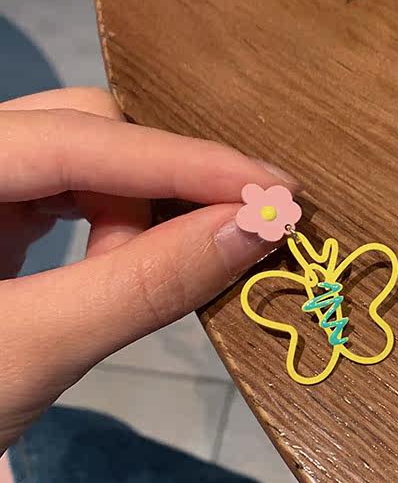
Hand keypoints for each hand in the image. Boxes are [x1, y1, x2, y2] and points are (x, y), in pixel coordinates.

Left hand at [0, 87, 298, 451]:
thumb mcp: (36, 351)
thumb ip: (146, 285)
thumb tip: (257, 226)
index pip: (77, 139)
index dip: (186, 162)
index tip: (277, 191)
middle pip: (81, 131)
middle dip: (159, 187)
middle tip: (225, 240)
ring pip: (81, 161)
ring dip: (137, 213)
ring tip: (154, 273)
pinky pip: (69, 195)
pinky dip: (115, 229)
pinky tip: (124, 267)